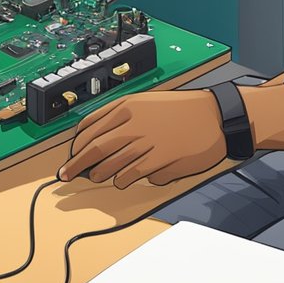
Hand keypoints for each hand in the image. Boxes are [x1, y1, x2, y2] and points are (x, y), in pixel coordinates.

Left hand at [58, 90, 227, 188]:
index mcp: (128, 106)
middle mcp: (133, 123)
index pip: (90, 127)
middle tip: (66, 174)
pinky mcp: (160, 160)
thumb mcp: (148, 101)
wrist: (217, 116)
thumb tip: (100, 137)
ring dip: (99, 174)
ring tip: (96, 177)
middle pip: (94, 148)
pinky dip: (123, 180)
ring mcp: (146, 142)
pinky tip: (121, 181)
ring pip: (110, 164)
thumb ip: (124, 117)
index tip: (71, 153)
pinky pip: (131, 175)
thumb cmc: (184, 109)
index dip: (76, 144)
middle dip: (76, 164)